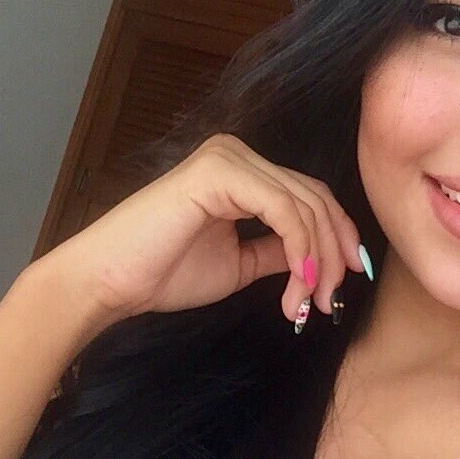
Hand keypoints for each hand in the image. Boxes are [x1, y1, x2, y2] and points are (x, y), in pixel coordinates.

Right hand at [39, 133, 366, 328]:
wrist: (109, 283)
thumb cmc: (162, 274)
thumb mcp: (241, 263)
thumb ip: (279, 252)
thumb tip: (322, 259)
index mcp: (243, 172)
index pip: (309, 197)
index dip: (338, 237)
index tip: (350, 280)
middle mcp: (238, 154)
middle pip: (315, 198)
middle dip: (333, 254)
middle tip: (331, 301)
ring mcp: (228, 157)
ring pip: (304, 205)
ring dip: (317, 261)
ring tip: (307, 303)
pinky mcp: (219, 172)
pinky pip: (282, 209)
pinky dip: (300, 248)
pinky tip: (298, 283)